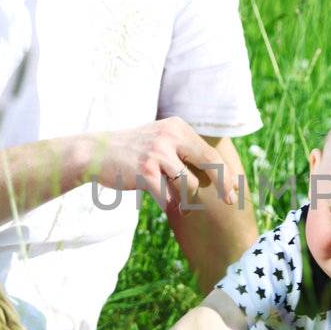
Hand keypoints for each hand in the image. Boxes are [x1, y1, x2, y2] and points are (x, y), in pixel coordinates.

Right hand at [87, 118, 238, 207]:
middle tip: (231, 200)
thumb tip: (218, 173)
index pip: (210, 152)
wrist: (95, 152)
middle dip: (224, 186)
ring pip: (189, 185)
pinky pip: (169, 196)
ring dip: (183, 196)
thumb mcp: (160, 140)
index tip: (235, 189)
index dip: (226, 173)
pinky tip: (155, 197)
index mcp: (177, 127)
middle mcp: (170, 136)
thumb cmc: (132, 151)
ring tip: (168, 193)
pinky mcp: (146, 172)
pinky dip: (166, 202)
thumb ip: (183, 150)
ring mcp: (158, 154)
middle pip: (210, 165)